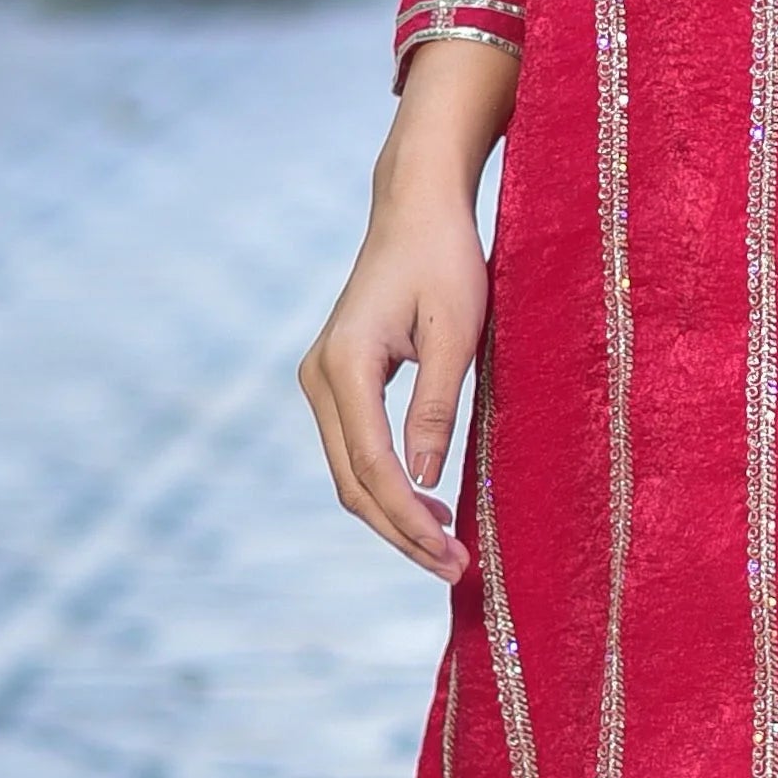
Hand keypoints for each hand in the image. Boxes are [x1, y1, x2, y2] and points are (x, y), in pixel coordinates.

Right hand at [299, 38, 514, 578]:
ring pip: (349, 472)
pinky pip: (355, 450)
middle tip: (455, 569)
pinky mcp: (336, 380)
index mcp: (345, 365)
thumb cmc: (445, 258)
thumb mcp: (458, 331)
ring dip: (393, 515)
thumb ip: (438, 406)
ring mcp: (321, 379)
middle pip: (352, 482)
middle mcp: (319, 376)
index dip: (411, 520)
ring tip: (447, 548)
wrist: (417, 207)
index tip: (455, 555)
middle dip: (401, 532)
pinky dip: (386, 486)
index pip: (374, 467)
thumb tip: (426, 480)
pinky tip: (428, 506)